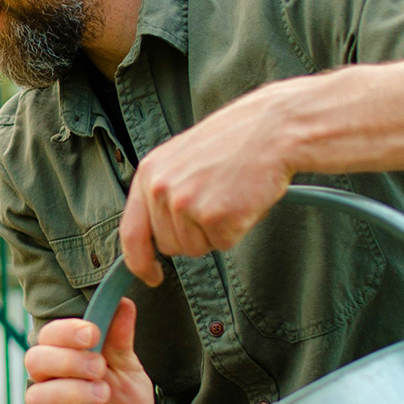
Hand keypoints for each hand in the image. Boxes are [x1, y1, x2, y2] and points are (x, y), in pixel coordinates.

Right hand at [23, 298, 160, 403]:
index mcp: (64, 361)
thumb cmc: (122, 402)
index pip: (47, 338)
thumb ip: (121, 338)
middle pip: (34, 362)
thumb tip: (123, 302)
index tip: (93, 333)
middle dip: (67, 359)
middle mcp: (51, 384)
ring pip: (38, 397)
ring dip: (73, 391)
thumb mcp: (128, 367)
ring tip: (102, 393)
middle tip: (99, 367)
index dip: (64, 332)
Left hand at [118, 87, 297, 285]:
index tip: (151, 275)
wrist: (272, 128)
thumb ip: (163, 192)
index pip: (131, 232)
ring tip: (230, 196)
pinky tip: (243, 200)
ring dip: (216, 232)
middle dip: (193, 236)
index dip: (139, 262)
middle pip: (169, 246)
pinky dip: (237, 229)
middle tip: (217, 202)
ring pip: (195, 248)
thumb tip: (156, 235)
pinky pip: (223, 244)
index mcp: (149, 173)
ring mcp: (186, 204)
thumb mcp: (181, 158)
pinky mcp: (215, 216)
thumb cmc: (234, 141)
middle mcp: (161, 189)